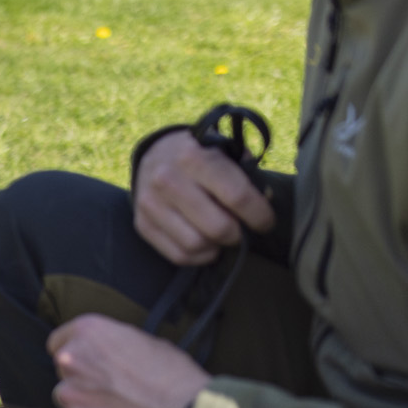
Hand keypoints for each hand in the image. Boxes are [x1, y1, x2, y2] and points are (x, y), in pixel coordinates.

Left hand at [47, 314, 211, 407]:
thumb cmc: (173, 375)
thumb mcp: (143, 340)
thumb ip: (110, 344)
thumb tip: (103, 351)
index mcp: (88, 331)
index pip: (59, 341)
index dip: (78, 352)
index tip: (89, 362)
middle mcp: (71, 358)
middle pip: (63, 369)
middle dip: (82, 376)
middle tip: (111, 386)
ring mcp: (70, 393)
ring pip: (67, 396)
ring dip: (84, 400)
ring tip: (116, 406)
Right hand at [135, 130, 273, 265]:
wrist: (155, 154)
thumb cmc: (201, 155)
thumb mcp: (225, 151)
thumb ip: (247, 175)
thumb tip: (264, 201)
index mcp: (194, 157)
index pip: (238, 197)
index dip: (260, 216)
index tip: (265, 221)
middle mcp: (168, 180)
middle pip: (218, 227)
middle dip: (239, 235)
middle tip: (242, 230)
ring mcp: (151, 204)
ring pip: (197, 245)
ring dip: (218, 247)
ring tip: (222, 236)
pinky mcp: (142, 224)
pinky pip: (178, 255)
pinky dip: (199, 256)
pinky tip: (206, 245)